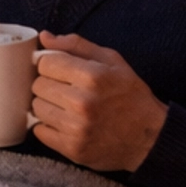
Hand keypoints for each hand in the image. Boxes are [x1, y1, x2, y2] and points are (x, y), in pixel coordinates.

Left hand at [29, 33, 166, 173]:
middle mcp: (82, 103)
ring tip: (66, 107)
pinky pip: (39, 131)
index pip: (44, 63)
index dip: (50, 65)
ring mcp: (76, 128)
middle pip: (38, 85)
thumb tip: (44, 37)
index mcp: (92, 77)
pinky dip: (48, 126)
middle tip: (66, 90)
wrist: (149, 137)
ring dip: (48, 105)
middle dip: (48, 84)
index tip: (60, 70)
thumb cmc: (130, 95)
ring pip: (36, 108)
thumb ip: (76, 45)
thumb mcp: (112, 61)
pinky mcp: (72, 149)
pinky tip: (65, 123)